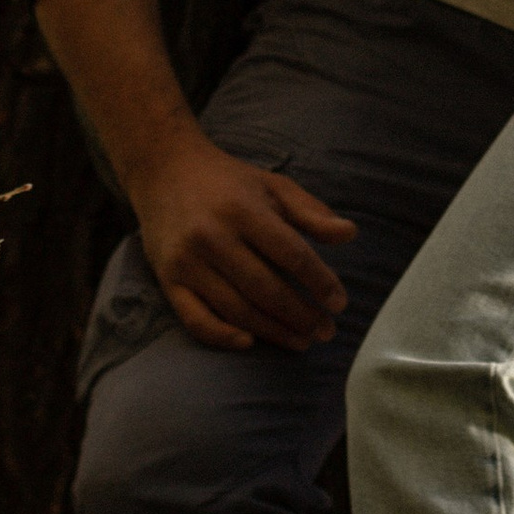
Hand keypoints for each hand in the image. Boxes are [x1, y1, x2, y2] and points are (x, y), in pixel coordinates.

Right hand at [133, 126, 356, 351]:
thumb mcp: (273, 185)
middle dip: (301, 315)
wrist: (163, 170)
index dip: (320, 281)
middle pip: (266, 288)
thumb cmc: (228, 181)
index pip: (291, 254)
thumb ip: (311, 212)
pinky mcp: (167, 280)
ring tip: (301, 341)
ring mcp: (187, 262)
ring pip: (236, 309)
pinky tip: (250, 342)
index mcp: (243, 210)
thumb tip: (350, 234)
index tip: (340, 303)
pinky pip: (195, 319)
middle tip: (326, 331)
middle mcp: (212, 237)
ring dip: (273, 331)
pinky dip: (222, 336)